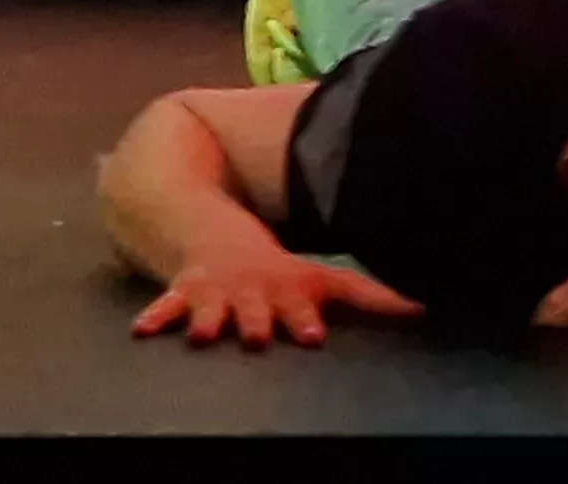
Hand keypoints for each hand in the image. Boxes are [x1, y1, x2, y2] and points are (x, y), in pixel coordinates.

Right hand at [131, 247, 421, 350]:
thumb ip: (371, 297)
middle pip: (254, 310)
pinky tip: (142, 332)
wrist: (219, 229)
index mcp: (286, 290)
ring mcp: (218, 293)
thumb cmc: (279, 268)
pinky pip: (165, 305)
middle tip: (253, 337)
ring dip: (206, 322)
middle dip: (254, 323)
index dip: (305, 319)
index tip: (312, 335)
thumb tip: (425, 308)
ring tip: (199, 336)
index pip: (300, 305)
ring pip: (210, 310)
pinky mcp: (186, 292)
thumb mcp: (323, 277)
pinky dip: (155, 316)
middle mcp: (252, 292)